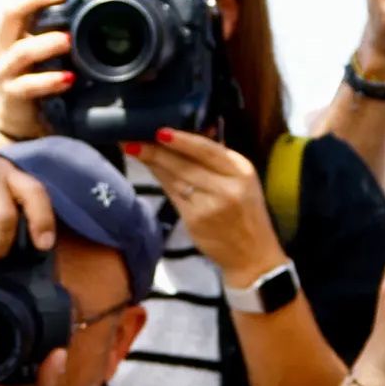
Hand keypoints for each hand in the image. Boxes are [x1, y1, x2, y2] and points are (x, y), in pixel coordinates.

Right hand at [0, 0, 73, 141]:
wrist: (16, 121)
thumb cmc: (34, 78)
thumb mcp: (40, 51)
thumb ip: (55, 30)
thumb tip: (89, 5)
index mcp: (5, 33)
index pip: (13, 2)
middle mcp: (0, 49)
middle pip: (9, 15)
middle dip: (34, 0)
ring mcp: (4, 73)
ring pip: (21, 51)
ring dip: (46, 42)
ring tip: (68, 40)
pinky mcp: (13, 96)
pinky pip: (29, 85)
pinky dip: (49, 80)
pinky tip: (69, 78)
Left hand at [125, 128, 283, 286]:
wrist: (252, 254)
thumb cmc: (245, 211)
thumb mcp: (242, 180)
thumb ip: (216, 159)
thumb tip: (183, 134)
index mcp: (241, 170)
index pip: (207, 150)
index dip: (181, 140)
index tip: (159, 131)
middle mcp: (227, 187)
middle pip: (185, 164)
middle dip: (156, 150)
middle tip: (132, 138)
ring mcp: (210, 206)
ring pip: (175, 178)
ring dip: (153, 164)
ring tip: (134, 149)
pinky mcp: (195, 221)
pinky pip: (173, 195)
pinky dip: (160, 181)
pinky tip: (150, 170)